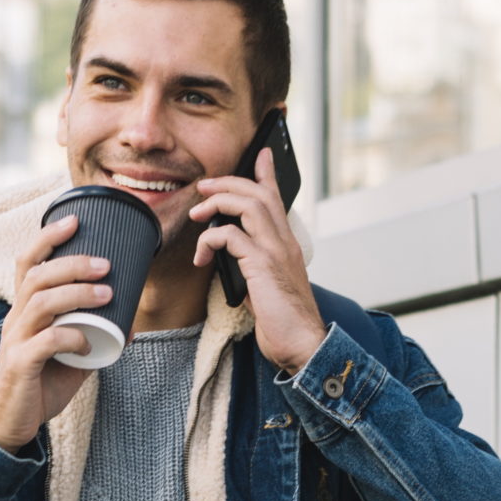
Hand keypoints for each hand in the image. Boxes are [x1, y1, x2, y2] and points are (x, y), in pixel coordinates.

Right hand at [0, 214, 107, 452]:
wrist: (13, 424)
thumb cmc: (41, 384)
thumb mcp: (73, 357)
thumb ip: (96, 337)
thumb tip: (132, 322)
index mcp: (24, 310)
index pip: (28, 263)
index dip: (47, 238)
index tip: (74, 220)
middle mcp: (16, 319)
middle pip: (36, 277)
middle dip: (72, 264)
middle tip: (105, 264)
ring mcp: (15, 341)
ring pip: (40, 303)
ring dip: (76, 293)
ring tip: (107, 293)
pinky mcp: (20, 365)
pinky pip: (44, 342)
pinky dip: (70, 338)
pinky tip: (88, 343)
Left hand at [189, 147, 327, 372]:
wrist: (303, 345)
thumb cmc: (283, 322)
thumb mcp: (266, 287)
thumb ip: (253, 266)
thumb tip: (230, 256)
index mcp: (287, 245)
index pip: (277, 199)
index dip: (266, 174)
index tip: (259, 155)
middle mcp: (285, 242)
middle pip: (258, 194)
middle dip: (228, 183)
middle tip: (204, 186)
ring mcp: (276, 252)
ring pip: (248, 205)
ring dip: (218, 203)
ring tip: (197, 214)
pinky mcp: (263, 266)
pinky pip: (231, 237)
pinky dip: (210, 241)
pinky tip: (201, 259)